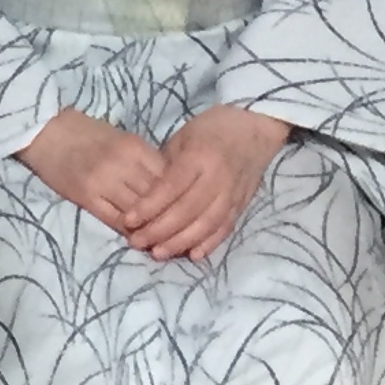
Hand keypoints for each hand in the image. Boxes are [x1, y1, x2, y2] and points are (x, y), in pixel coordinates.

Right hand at [16, 108, 168, 237]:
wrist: (47, 130)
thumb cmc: (86, 133)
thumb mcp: (122, 139)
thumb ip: (144, 161)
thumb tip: (170, 188)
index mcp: (135, 147)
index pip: (168, 177)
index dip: (180, 197)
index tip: (190, 211)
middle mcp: (122, 164)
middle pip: (156, 197)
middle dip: (170, 217)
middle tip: (183, 234)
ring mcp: (104, 182)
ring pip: (138, 213)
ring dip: (151, 229)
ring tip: (163, 243)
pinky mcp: (86, 197)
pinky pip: (115, 220)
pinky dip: (130, 233)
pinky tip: (138, 240)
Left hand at [122, 104, 290, 260]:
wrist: (255, 128)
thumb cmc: (212, 128)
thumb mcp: (184, 136)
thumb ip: (168, 166)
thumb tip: (148, 197)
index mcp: (200, 155)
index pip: (171, 187)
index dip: (149, 206)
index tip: (128, 220)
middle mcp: (217, 177)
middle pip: (186, 210)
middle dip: (159, 230)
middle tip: (136, 242)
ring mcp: (232, 193)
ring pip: (205, 224)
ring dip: (180, 242)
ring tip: (157, 253)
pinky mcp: (241, 205)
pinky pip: (225, 229)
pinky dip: (208, 244)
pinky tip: (192, 255)